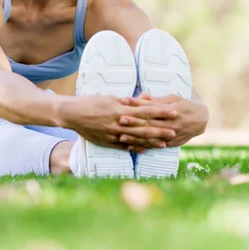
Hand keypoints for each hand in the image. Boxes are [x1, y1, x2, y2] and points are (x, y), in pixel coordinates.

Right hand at [59, 95, 177, 149]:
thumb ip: (127, 102)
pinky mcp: (107, 142)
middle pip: (144, 126)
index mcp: (121, 109)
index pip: (146, 110)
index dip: (161, 112)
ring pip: (136, 139)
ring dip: (151, 141)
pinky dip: (135, 148)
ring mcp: (114, 134)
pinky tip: (145, 150)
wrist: (72, 114)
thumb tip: (143, 101)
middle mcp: (119, 122)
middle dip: (161, 129)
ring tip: (164, 144)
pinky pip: (124, 146)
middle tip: (175, 131)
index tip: (174, 112)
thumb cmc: (92, 102)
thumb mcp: (110, 98)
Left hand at [118, 93, 208, 151]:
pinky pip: (154, 146)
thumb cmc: (185, 105)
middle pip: (149, 123)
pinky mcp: (170, 144)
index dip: (137, 104)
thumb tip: (141, 96)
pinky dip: (142, 147)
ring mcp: (171, 135)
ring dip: (135, 137)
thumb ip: (156, 100)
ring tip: (121, 137)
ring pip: (150, 137)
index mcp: (171, 110)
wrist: (201, 120)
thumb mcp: (173, 99)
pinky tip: (130, 147)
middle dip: (134, 122)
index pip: (151, 107)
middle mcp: (170, 124)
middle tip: (120, 119)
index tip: (124, 101)